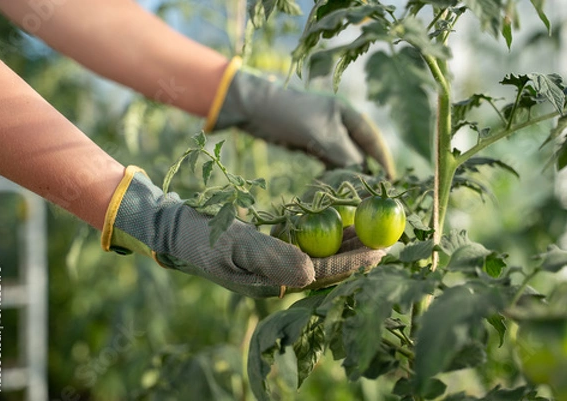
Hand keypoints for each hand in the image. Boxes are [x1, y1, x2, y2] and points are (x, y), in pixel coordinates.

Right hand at [102, 166, 384, 297]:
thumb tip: (311, 274)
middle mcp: (280, 277)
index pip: (324, 274)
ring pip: (321, 254)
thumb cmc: (204, 236)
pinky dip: (327, 231)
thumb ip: (272, 258)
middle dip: (359, 253)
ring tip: (373, 226)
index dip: (354, 262)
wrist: (177, 229)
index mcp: (274, 283)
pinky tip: (341, 219)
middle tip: (388, 236)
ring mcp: (276, 263)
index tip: (382, 249)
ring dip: (347, 241)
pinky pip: (307, 243)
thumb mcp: (235, 245)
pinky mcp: (272, 249)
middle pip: (329, 267)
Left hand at [204, 57, 395, 177]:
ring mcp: (324, 134)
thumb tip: (363, 174)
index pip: (371, 138)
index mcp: (346, 113)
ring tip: (357, 195)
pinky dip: (333, 174)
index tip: (391, 180)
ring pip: (343, 158)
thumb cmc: (290, 115)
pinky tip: (336, 188)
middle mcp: (338, 122)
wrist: (256, 110)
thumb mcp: (321, 135)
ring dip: (349, 174)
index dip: (382, 159)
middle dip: (366, 170)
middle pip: (359, 150)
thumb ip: (344, 154)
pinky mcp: (310, 144)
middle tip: (374, 193)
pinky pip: (328, 162)